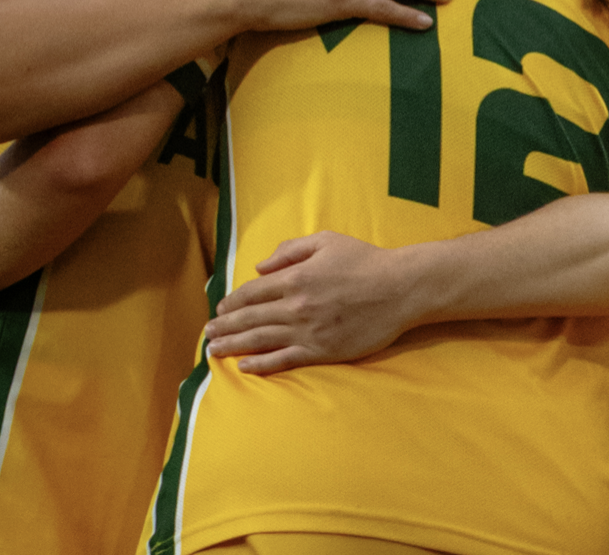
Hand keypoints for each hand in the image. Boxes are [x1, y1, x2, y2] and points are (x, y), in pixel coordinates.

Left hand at [205, 231, 421, 373]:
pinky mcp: (321, 351)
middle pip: (249, 319)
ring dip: (232, 346)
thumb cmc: (366, 260)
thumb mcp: (327, 241)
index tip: (219, 308)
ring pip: (259, 341)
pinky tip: (244, 367)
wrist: (401, 288)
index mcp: (295, 278)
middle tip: (207, 333)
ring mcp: (307, 331)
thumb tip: (260, 266)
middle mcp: (295, 306)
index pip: (251, 292)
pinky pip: (282, 360)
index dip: (231, 301)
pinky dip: (260, 365)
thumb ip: (290, 250)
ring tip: (213, 350)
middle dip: (224, 326)